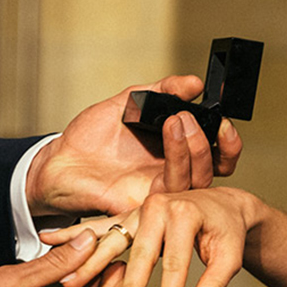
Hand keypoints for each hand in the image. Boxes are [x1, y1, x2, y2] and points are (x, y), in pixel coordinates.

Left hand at [26, 75, 242, 217]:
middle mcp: (172, 173)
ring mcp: (160, 190)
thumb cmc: (90, 137)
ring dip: (195, 148)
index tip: (223, 117)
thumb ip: (163, 91)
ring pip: (198, 180)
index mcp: (173, 151)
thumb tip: (194, 83)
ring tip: (177, 121)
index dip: (227, 139)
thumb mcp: (129, 102)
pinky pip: (171, 191)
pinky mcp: (145, 204)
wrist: (59, 162)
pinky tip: (168, 138)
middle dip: (221, 148)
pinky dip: (176, 163)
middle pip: (215, 170)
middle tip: (202, 120)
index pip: (215, 152)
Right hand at [43, 187, 258, 286]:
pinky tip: (47, 238)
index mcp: (184, 213)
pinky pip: (98, 227)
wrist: (221, 202)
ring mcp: (138, 210)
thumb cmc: (226, 230)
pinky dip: (73, 234)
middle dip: (125, 284)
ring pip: (111, 239)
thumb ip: (215, 282)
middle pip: (138, 253)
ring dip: (89, 262)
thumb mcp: (230, 253)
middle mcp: (157, 207)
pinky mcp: (127, 215)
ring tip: (68, 282)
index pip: (175, 263)